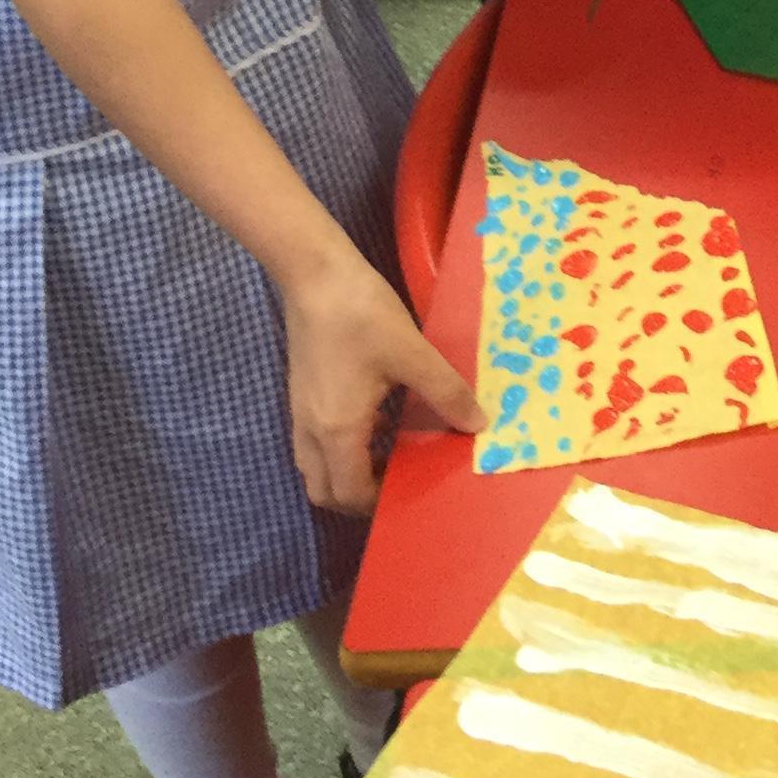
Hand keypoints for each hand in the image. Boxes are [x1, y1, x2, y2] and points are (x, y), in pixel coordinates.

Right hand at [280, 242, 478, 514]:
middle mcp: (312, 431)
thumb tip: (477, 425)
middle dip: (358, 498)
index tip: (412, 487)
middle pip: (324, 491)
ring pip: (315, 469)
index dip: (379, 502)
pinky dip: (339, 450)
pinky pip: (314, 444)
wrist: (314, 274)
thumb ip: (446, 393)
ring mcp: (300, 413)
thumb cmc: (362, 315)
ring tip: (387, 454)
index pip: (350, 493)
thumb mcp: (413, 354)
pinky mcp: (300, 395)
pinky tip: (373, 421)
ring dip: (346, 474)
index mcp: (338, 430)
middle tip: (397, 480)